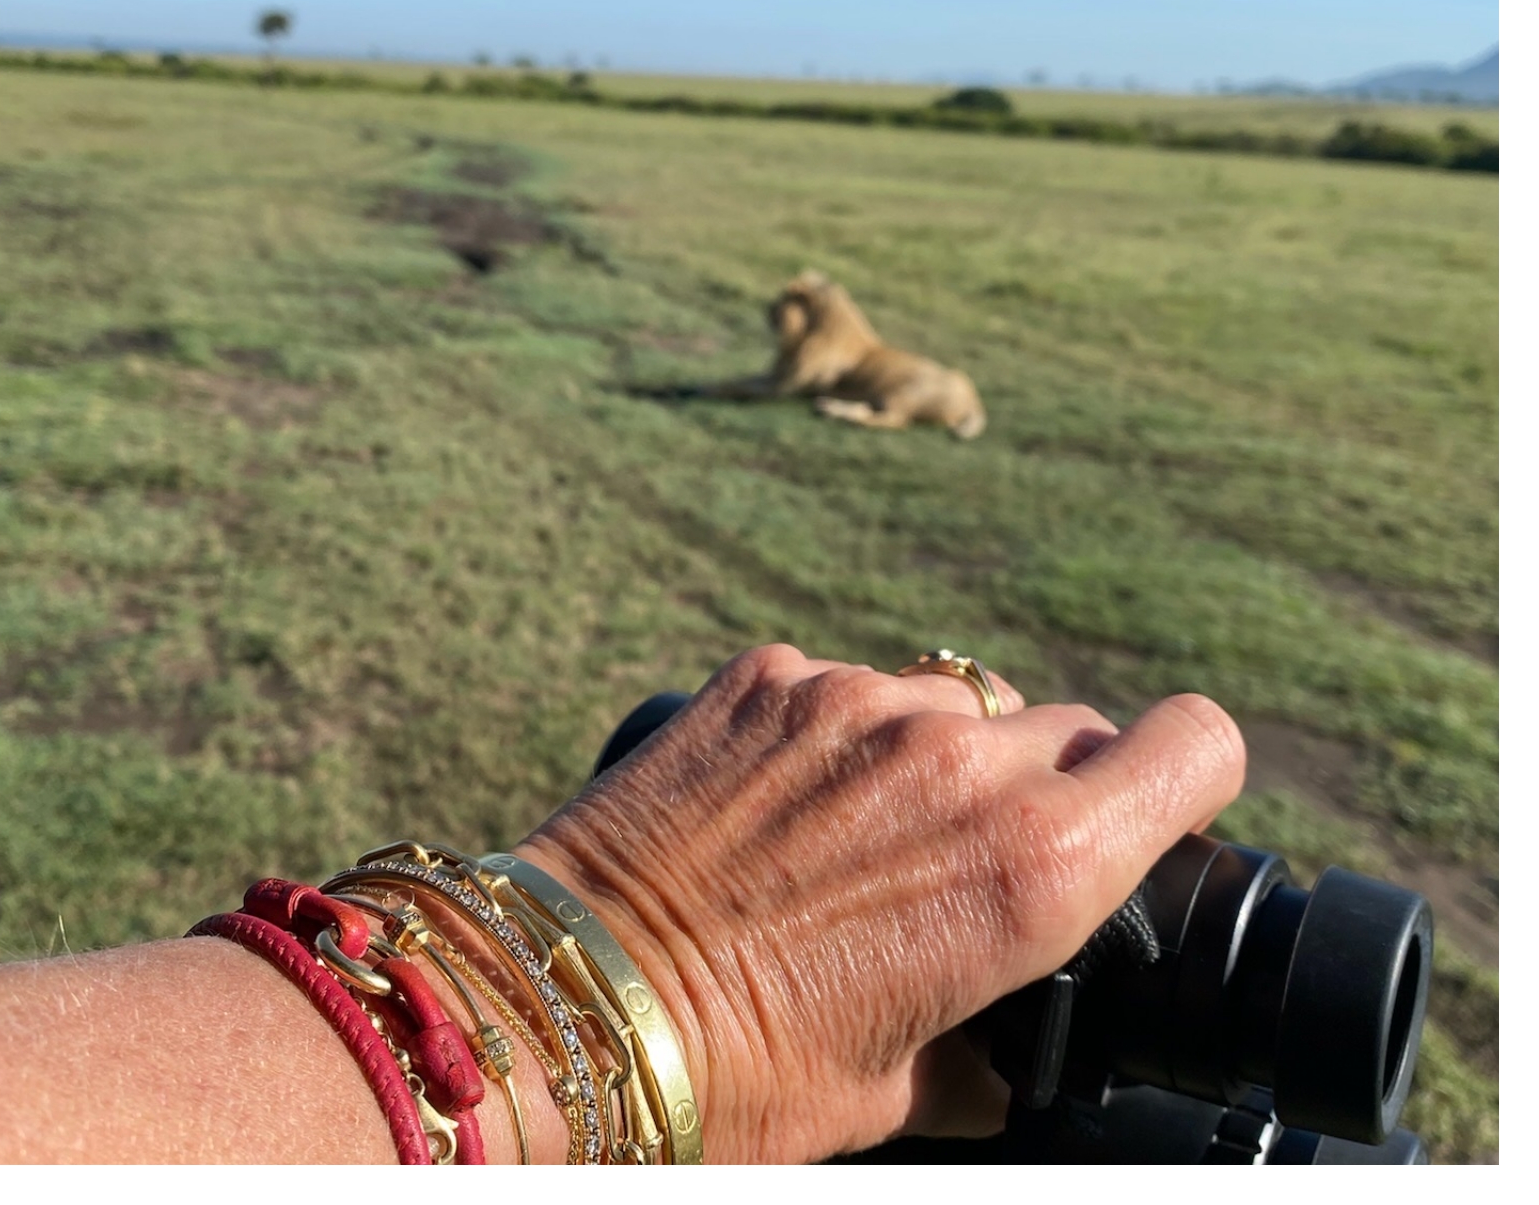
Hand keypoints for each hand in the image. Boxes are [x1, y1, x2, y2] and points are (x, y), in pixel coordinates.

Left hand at [515, 644, 1245, 1162]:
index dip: (1188, 771)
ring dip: (939, 753)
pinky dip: (837, 732)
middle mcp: (960, 762)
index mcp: (1032, 867)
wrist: (575, 1003)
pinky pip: (847, 685)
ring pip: (957, 701)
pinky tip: (779, 801)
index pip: (1193, 745)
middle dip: (1046, 784)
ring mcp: (859, 701)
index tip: (1156, 799)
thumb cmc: (745, 1074)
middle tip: (971, 855)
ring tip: (859, 834)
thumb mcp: (901, 1093)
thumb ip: (987, 1052)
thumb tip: (1005, 1055)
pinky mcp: (772, 677)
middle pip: (1070, 727)